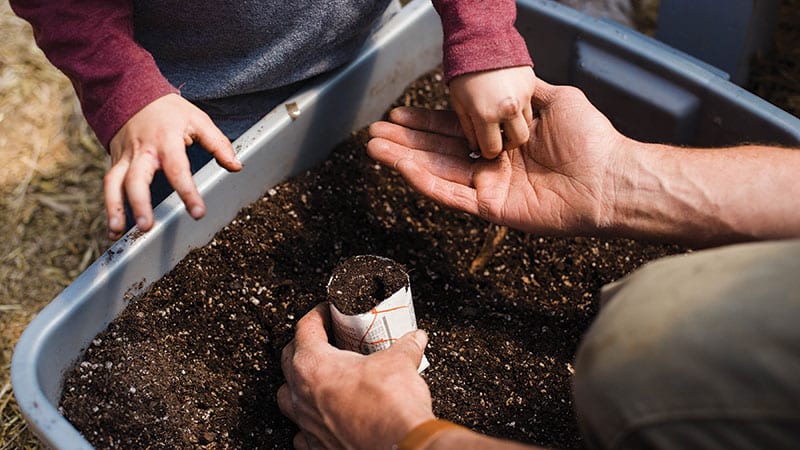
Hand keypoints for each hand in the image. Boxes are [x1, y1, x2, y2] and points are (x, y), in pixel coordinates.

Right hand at [105, 94, 241, 239]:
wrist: (131, 92)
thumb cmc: (169, 110)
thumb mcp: (197, 120)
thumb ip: (217, 144)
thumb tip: (236, 166)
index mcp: (165, 140)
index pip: (177, 169)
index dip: (188, 192)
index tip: (198, 213)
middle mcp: (142, 151)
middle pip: (136, 179)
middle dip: (139, 203)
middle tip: (147, 226)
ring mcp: (125, 157)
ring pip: (113, 183)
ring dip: (114, 209)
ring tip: (117, 233)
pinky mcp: (115, 162)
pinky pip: (110, 184)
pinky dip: (109, 206)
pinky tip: (114, 229)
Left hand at [278, 303, 433, 449]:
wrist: (399, 446)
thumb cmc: (390, 407)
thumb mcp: (400, 362)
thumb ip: (405, 346)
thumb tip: (414, 338)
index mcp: (314, 365)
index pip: (305, 329)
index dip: (318, 315)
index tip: (328, 312)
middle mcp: (302, 394)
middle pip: (289, 358)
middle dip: (305, 345)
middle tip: (325, 339)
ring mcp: (306, 422)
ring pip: (288, 396)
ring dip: (300, 383)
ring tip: (319, 377)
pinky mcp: (316, 446)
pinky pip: (302, 429)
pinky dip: (311, 420)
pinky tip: (325, 416)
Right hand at [367, 80, 628, 236]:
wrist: (608, 177)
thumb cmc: (589, 137)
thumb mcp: (554, 98)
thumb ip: (525, 92)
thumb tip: (508, 78)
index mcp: (503, 139)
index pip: (455, 129)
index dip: (425, 121)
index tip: (398, 113)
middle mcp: (492, 163)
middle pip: (438, 150)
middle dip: (405, 140)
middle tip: (374, 133)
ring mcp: (490, 187)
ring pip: (438, 172)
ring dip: (405, 160)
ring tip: (375, 148)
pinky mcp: (492, 208)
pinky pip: (452, 194)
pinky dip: (426, 181)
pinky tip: (403, 167)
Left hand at [448, 66, 535, 157]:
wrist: (481, 38)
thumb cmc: (465, 71)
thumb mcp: (459, 103)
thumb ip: (468, 128)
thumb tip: (474, 146)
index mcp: (486, 114)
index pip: (492, 149)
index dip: (487, 150)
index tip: (485, 147)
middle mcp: (508, 108)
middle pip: (516, 140)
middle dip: (507, 142)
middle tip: (498, 135)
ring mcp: (523, 96)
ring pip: (526, 124)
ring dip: (516, 124)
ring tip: (502, 116)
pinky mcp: (531, 84)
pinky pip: (530, 105)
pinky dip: (521, 107)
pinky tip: (508, 99)